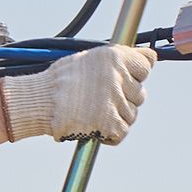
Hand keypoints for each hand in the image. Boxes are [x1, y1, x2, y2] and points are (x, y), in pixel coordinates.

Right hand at [0, 44, 155, 144]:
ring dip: (116, 117)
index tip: (122, 81)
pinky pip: (122, 132)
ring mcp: (114, 100)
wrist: (39, 100)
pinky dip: (110, 134)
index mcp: (114, 57)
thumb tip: (151, 57)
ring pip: (131, 115)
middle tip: (101, 100)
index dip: (135, 75)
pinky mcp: (109, 123)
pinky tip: (96, 128)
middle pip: (140, 94)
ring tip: (94, 113)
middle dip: (124, 99)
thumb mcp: (91, 58)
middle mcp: (117, 76)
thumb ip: (122, 58)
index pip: (146, 65)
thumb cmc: (61, 80)